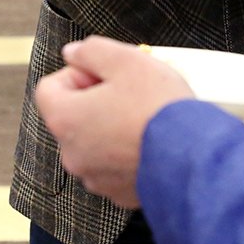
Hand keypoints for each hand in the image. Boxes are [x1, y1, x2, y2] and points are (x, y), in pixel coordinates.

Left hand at [34, 36, 194, 208]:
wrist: (194, 159)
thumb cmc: (158, 108)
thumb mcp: (125, 59)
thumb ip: (91, 50)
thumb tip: (73, 53)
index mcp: (65, 119)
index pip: (49, 88)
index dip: (77, 73)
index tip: (105, 74)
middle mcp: (72, 153)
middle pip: (72, 116)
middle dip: (96, 100)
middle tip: (129, 91)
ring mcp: (95, 177)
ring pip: (94, 142)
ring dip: (111, 127)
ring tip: (143, 116)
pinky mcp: (119, 193)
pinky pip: (114, 165)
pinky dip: (127, 153)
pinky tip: (151, 141)